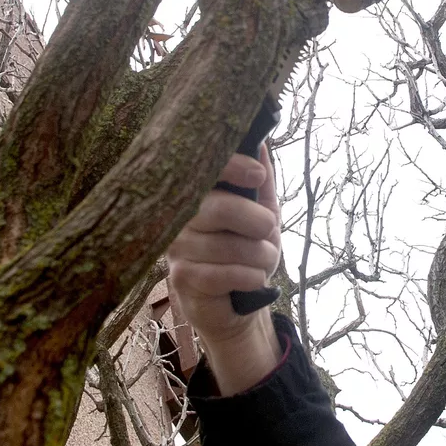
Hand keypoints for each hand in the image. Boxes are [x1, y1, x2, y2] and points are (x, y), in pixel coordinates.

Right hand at [167, 148, 282, 393]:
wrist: (235, 304)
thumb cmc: (246, 251)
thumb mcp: (262, 212)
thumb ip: (261, 181)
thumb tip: (261, 141)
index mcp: (197, 194)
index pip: (203, 168)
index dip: (231, 166)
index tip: (256, 175)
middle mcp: (179, 216)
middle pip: (218, 208)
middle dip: (256, 221)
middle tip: (269, 230)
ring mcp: (176, 247)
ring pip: (227, 246)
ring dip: (260, 255)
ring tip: (264, 260)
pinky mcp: (181, 278)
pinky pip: (225, 273)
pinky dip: (251, 276)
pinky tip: (253, 279)